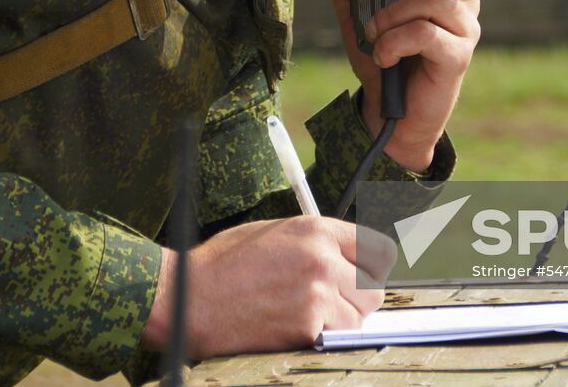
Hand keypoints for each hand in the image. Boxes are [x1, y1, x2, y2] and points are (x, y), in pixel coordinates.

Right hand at [139, 216, 395, 357]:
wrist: (189, 298)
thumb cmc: (222, 265)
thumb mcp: (272, 232)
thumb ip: (314, 240)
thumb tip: (345, 254)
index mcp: (315, 230)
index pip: (378, 249)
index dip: (373, 267)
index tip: (364, 277)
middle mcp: (322, 258)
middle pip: (374, 288)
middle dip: (358, 298)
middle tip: (334, 303)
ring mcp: (317, 294)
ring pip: (359, 317)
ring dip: (341, 322)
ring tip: (308, 315)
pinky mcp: (307, 327)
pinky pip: (337, 338)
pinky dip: (323, 338)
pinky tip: (296, 328)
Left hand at [314, 0, 486, 171]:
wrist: (387, 112)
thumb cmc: (382, 53)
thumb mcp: (356, 7)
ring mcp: (465, 27)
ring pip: (436, 0)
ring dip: (393, 15)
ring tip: (374, 33)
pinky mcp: (458, 55)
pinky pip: (426, 34)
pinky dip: (394, 41)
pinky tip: (383, 54)